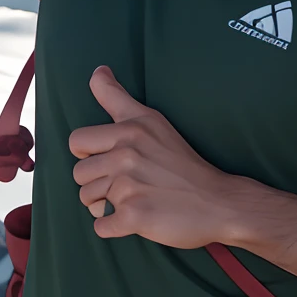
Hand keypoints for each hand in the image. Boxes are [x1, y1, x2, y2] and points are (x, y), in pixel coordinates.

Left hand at [69, 66, 243, 246]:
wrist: (219, 202)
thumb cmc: (182, 161)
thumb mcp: (153, 120)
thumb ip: (118, 97)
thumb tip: (98, 70)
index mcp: (130, 129)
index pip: (77, 141)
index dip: (88, 153)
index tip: (108, 157)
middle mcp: (126, 154)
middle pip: (79, 173)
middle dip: (95, 182)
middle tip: (122, 183)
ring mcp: (129, 186)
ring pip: (87, 200)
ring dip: (103, 205)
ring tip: (131, 199)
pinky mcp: (133, 216)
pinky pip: (101, 225)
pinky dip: (113, 226)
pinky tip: (134, 218)